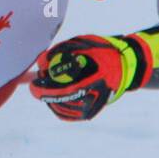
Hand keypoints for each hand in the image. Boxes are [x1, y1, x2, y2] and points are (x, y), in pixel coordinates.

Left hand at [29, 33, 149, 120]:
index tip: (33, 85)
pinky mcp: (87, 114)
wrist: (125, 67)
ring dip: (49, 96)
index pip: (65, 92)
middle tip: (39, 80)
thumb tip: (41, 62)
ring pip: (59, 108)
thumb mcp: (84, 43)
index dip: (45, 91)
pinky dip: (55, 103)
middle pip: (59, 102)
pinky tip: (54, 93)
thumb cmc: (103, 51)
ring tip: (51, 83)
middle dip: (45, 91)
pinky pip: (64, 113)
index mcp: (96, 81)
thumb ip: (61, 51)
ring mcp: (91, 109)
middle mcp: (95, 99)